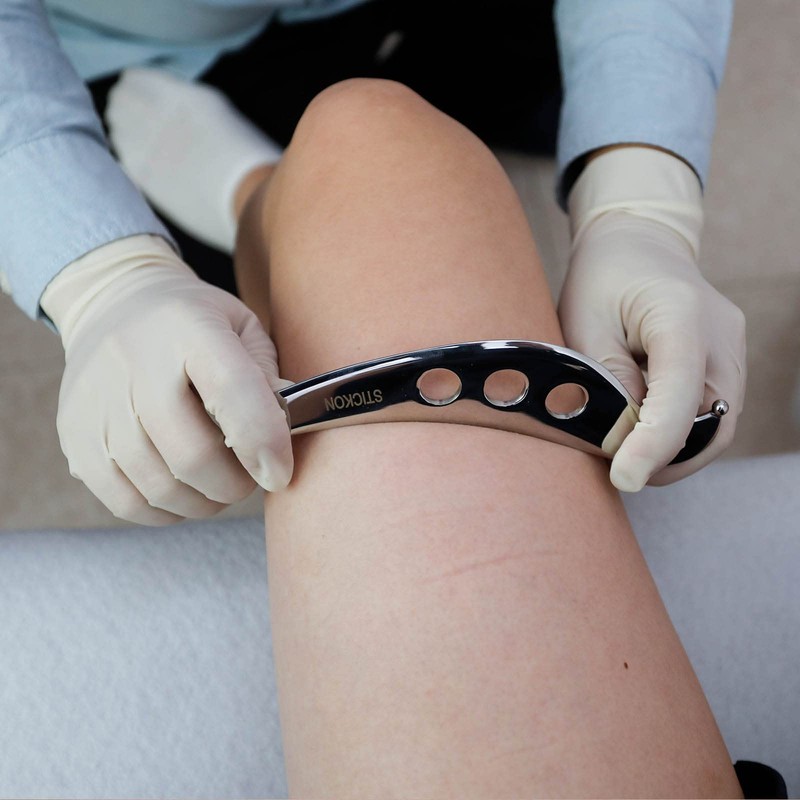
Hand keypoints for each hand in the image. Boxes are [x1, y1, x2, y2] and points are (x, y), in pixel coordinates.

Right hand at [41, 235, 292, 524]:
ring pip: (159, 486)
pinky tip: (183, 492)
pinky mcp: (74, 436)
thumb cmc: (195, 324)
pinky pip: (124, 501)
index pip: (232, 391)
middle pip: (192, 454)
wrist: (114, 302)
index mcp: (190, 329)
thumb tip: (291, 430)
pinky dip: (165, 511)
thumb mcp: (242, 328)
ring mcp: (97, 402)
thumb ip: (268, 377)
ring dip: (204, 502)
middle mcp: (135, 363)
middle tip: (250, 478)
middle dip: (235, 484)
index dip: (263, 442)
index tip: (280, 473)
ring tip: (219, 485)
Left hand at [558, 147, 745, 490]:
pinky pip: (713, 412)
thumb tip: (620, 436)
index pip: (679, 392)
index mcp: (680, 314)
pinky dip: (681, 432)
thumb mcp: (584, 324)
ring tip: (628, 453)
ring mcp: (731, 350)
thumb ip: (604, 379)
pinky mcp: (726, 362)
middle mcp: (721, 336)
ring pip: (718, 424)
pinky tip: (645, 432)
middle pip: (713, 421)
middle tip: (620, 471)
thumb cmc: (603, 278)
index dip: (654, 443)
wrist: (638, 242)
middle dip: (668, 457)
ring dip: (676, 450)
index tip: (625, 478)